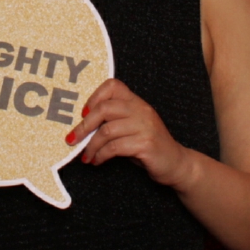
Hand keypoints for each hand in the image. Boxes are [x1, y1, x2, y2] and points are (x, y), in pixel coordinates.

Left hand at [67, 78, 197, 189]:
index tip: (83, 114)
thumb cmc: (148, 146)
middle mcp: (141, 110)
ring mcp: (145, 126)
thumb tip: (81, 128)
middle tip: (73, 139)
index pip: (113, 86)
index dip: (94, 97)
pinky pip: (115, 147)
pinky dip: (101, 155)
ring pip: (107, 131)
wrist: (176, 163)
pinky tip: (97, 161)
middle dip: (84, 126)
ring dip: (91, 146)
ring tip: (87, 156)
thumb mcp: (131, 129)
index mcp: (136, 103)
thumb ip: (112, 122)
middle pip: (105, 108)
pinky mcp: (146, 144)